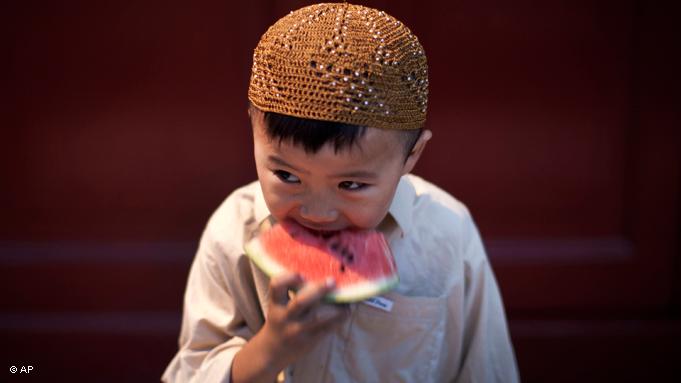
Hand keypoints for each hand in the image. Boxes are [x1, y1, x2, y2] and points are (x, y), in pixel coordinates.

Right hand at [231, 273, 348, 382]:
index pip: (276, 286)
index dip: (288, 278)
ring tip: (346, 300)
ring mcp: (298, 330)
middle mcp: (286, 317)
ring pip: (318, 317)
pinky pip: (327, 329)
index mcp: (276, 305)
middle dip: (318, 291)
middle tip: (332, 281)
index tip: (301, 274)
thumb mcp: (277, 306)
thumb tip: (317, 271)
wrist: (271, 352)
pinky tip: (346, 311)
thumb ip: (289, 292)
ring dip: (335, 308)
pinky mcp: (310, 340)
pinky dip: (339, 319)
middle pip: (301, 302)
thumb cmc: (279, 321)